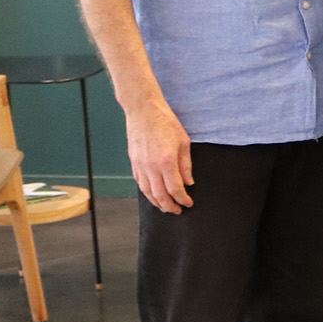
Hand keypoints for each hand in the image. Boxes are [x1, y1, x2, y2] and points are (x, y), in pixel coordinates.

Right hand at [127, 98, 192, 212]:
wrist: (144, 111)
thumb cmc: (165, 122)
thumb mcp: (184, 142)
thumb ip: (186, 165)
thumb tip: (189, 182)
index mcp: (166, 162)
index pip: (176, 189)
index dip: (183, 199)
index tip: (189, 204)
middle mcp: (151, 167)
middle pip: (160, 195)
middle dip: (169, 206)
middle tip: (178, 211)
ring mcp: (140, 165)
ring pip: (147, 191)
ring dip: (156, 202)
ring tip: (165, 207)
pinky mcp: (133, 162)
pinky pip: (139, 182)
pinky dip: (146, 192)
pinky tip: (153, 194)